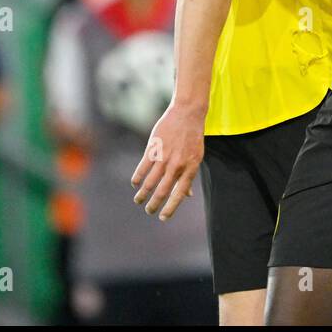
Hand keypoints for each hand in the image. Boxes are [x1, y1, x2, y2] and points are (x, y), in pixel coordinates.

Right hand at [131, 101, 204, 220]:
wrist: (187, 114)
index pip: (178, 195)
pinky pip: (143, 167)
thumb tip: (187, 195)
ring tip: (138, 200)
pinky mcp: (153, 148)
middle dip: (154, 204)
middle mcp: (176, 166)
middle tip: (149, 211)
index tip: (163, 218)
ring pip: (150, 182)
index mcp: (189, 169)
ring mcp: (164, 157)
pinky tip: (135, 183)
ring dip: (143, 194)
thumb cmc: (193, 137)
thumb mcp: (196, 158)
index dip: (170, 208)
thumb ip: (189, 176)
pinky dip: (137, 178)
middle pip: (162, 191)